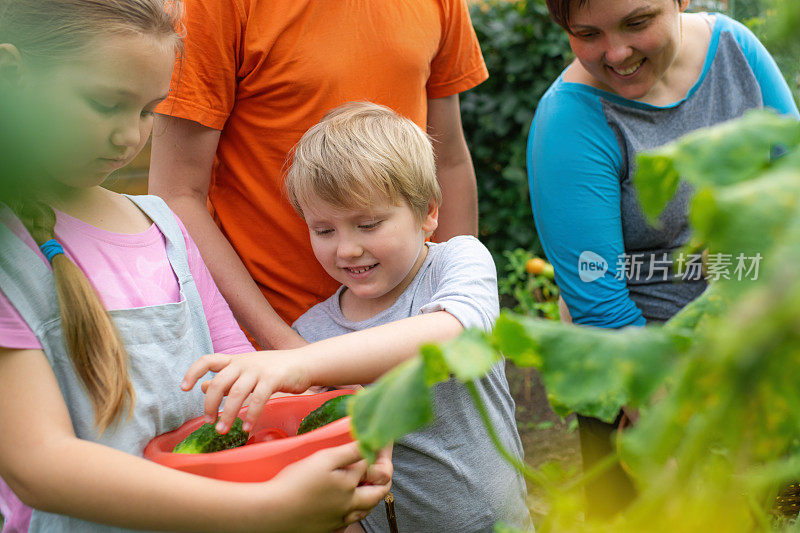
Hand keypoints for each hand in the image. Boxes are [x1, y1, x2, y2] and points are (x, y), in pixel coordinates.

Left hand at [181, 350, 309, 432]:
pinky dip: (251, 415)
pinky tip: (247, 427)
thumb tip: (203, 387)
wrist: (304, 363)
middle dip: (210, 405)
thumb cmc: (274, 369)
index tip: (184, 388)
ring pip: (236, 393)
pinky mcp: (273, 378)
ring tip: (223, 430)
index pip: (207, 360)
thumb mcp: (247, 370)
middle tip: (209, 422)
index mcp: (235, 360)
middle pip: (219, 382)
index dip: (193, 372)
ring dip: (227, 414)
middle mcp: (244, 363)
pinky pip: (258, 399)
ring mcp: (258, 370)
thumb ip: (226, 378)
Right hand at [261, 442, 390, 532]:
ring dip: (369, 500)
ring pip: (362, 512)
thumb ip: (350, 452)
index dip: (374, 453)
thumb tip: (370, 445)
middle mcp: (348, 506)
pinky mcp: (325, 529)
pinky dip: (351, 514)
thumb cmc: (296, 483)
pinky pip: (346, 524)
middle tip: (383, 470)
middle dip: (382, 481)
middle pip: (376, 495)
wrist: (272, 511)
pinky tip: (345, 508)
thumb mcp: (324, 459)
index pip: (371, 467)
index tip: (377, 444)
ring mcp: (337, 520)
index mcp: (351, 487)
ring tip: (367, 489)